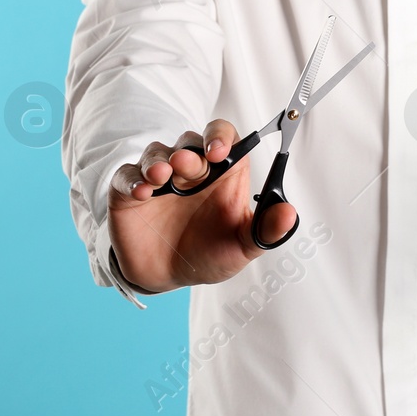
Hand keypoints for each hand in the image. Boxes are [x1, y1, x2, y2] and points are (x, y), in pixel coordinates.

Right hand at [107, 119, 295, 293]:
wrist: (170, 277)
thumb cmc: (210, 253)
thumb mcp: (242, 245)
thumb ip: (266, 230)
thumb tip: (289, 214)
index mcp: (222, 173)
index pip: (223, 138)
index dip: (220, 138)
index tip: (220, 151)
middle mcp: (190, 169)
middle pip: (189, 142)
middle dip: (190, 151)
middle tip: (189, 165)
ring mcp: (159, 178)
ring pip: (157, 153)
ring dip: (159, 160)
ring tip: (162, 175)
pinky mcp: (129, 193)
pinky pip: (126, 176)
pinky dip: (132, 179)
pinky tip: (142, 192)